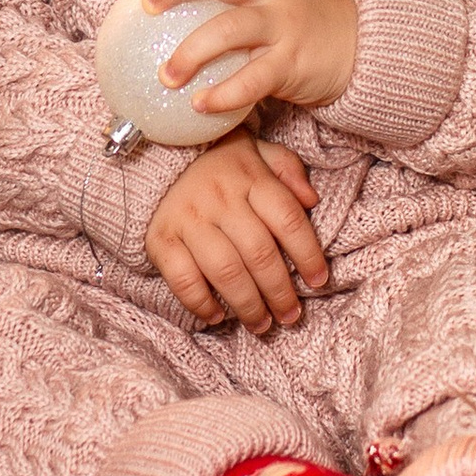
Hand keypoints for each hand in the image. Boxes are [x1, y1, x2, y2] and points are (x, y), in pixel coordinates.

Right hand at [146, 131, 329, 330]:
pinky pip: (183, 279)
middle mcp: (220, 197)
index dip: (308, 254)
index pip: (287, 219)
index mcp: (249, 176)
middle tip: (291, 316)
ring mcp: (189, 218)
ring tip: (261, 325)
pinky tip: (217, 316)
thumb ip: (287, 169)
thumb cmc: (219, 163)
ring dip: (247, 305)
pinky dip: (201, 303)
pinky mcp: (161, 239)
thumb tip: (311, 200)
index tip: (319, 281)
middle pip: (259, 252)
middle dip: (280, 292)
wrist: (156, 158)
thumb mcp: (257, 151)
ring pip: (226, 271)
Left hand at [149, 0, 357, 119]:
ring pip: (227, 29)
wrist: (368, 45)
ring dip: (189, 54)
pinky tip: (201, 105)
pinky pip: (252, 79)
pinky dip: (223, 95)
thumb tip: (183, 7)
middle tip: (149, 6)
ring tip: (166, 78)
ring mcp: (283, 24)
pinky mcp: (292, 62)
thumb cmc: (311, 19)